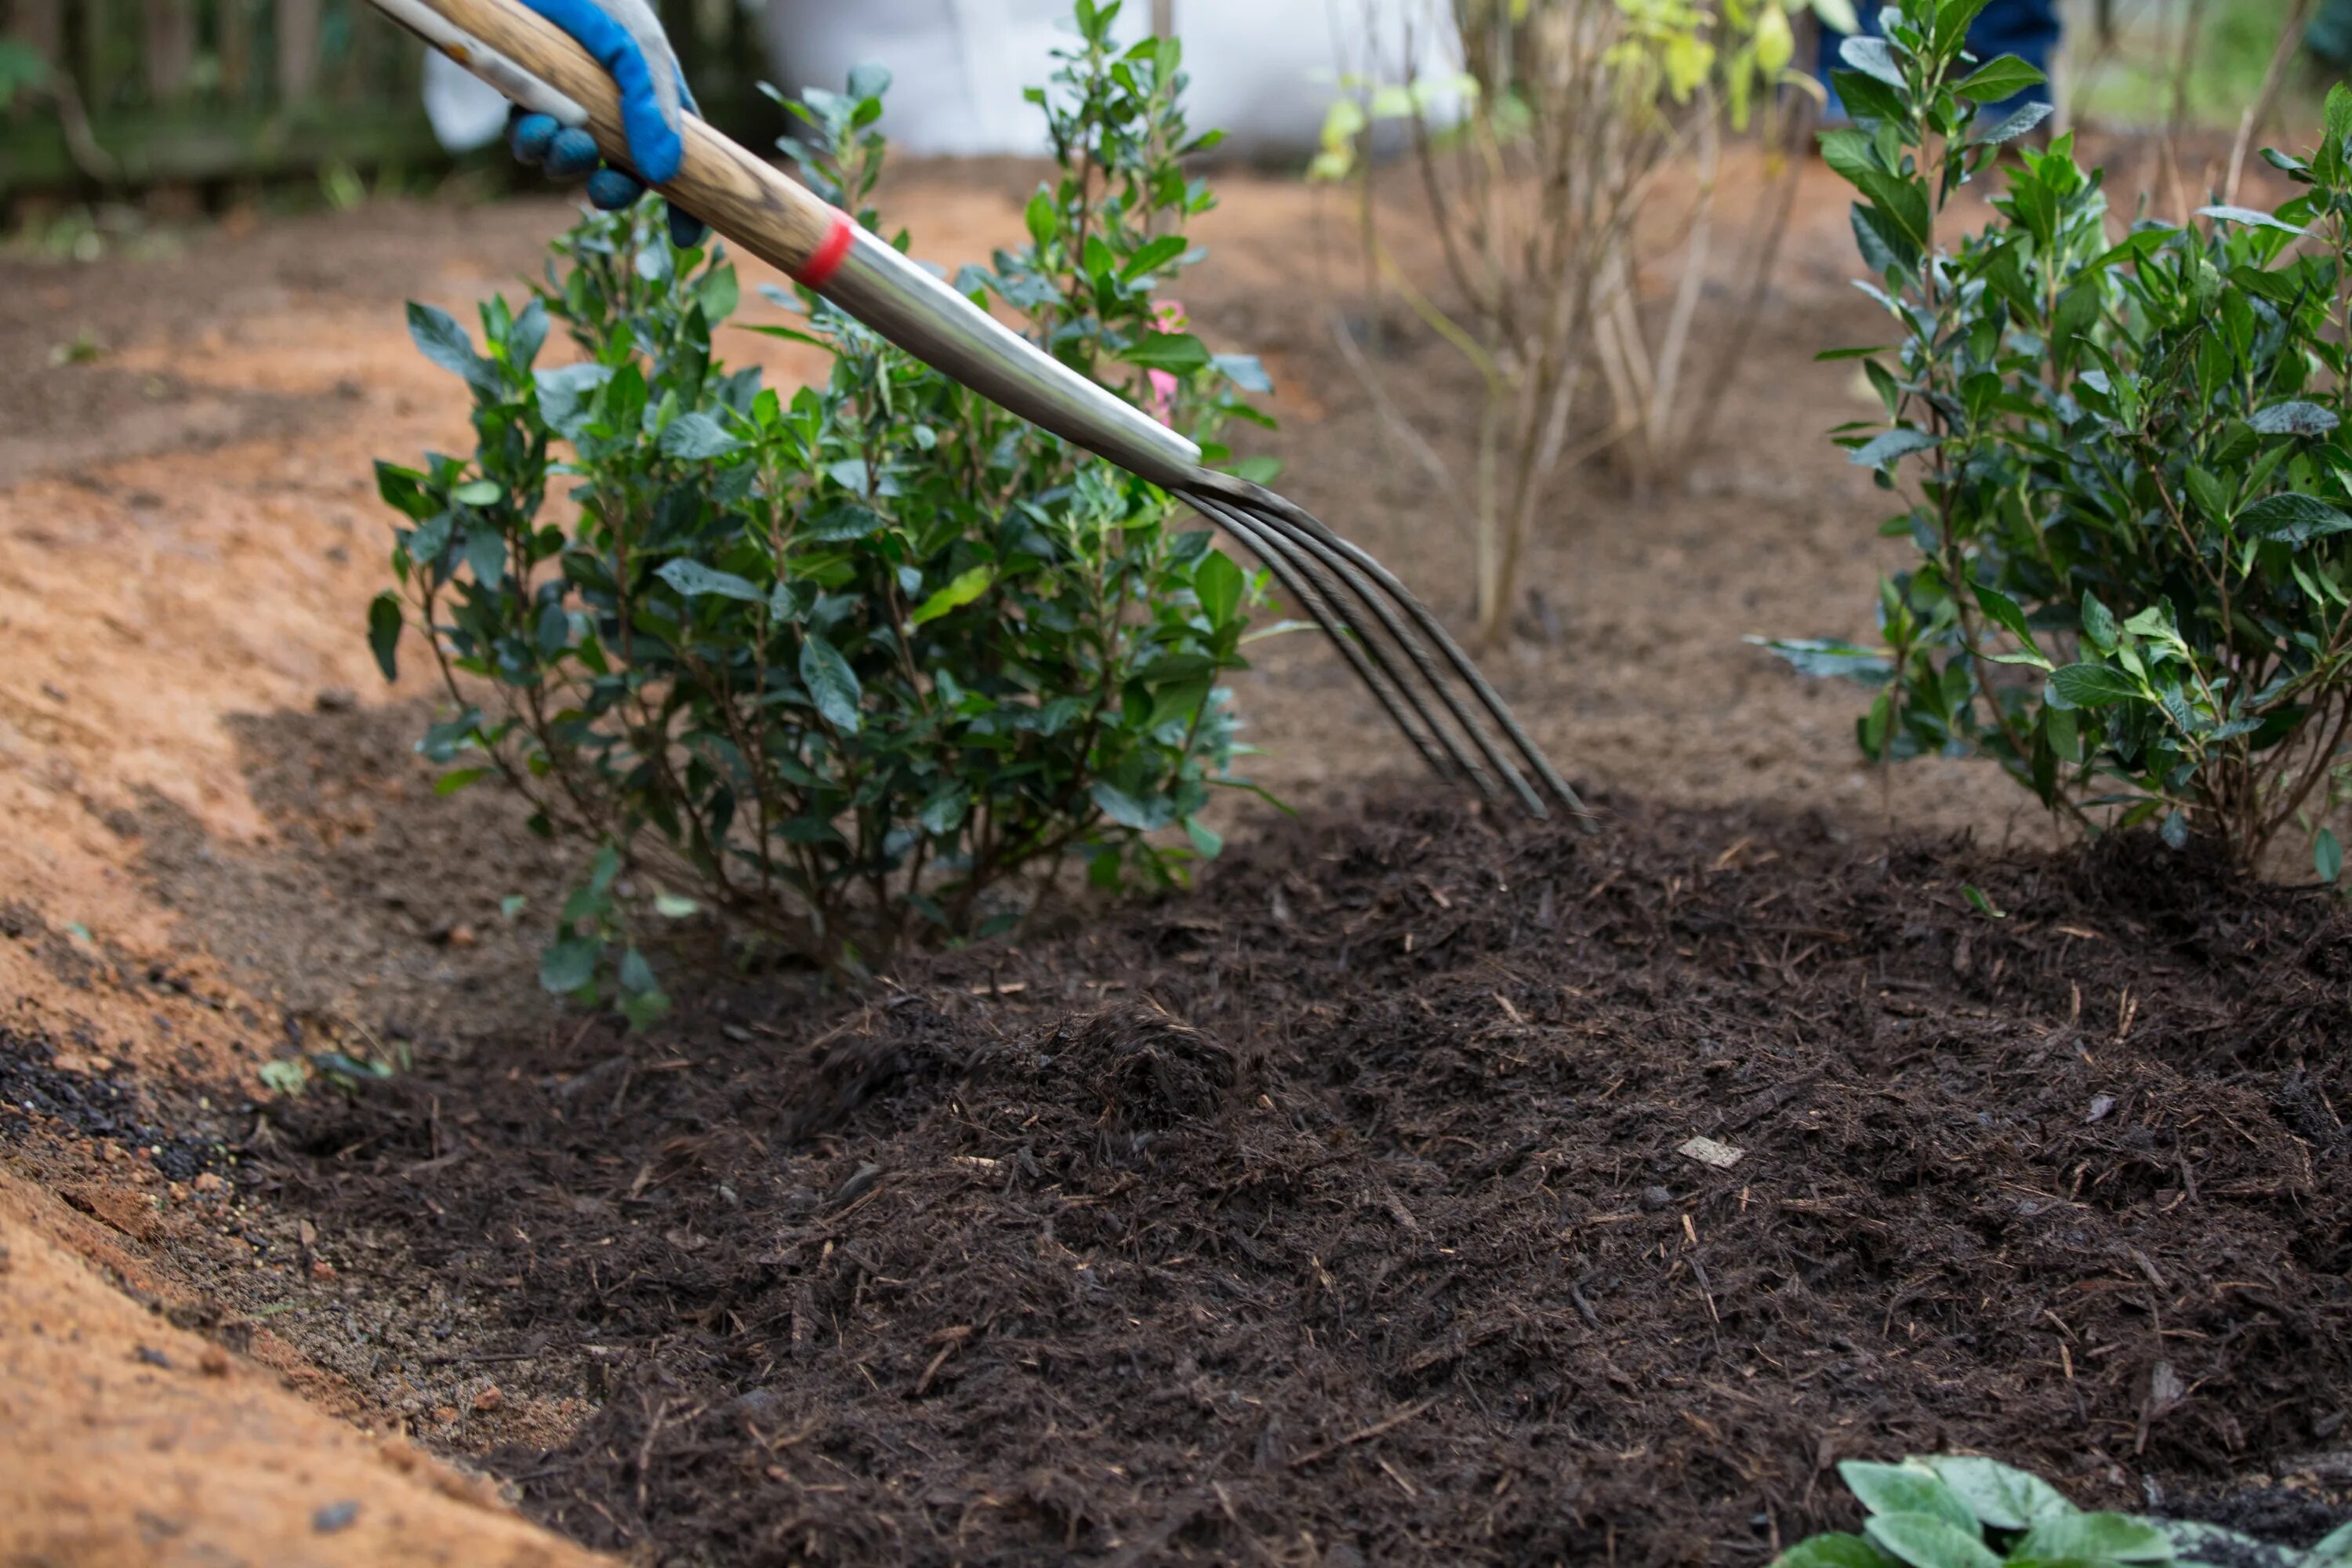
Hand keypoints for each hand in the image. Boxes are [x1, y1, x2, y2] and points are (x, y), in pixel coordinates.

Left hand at [505, 0, 707, 247]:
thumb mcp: (633, 45)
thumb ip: (651, 103)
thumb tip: (661, 173)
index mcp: (651, 90)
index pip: (680, 154)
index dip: (687, 198)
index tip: (687, 237)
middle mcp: (611, 102)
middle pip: (624, 172)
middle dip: (615, 189)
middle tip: (604, 187)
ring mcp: (566, 101)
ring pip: (571, 159)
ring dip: (566, 162)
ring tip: (558, 139)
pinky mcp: (524, 96)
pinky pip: (530, 139)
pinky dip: (532, 140)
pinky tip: (532, 119)